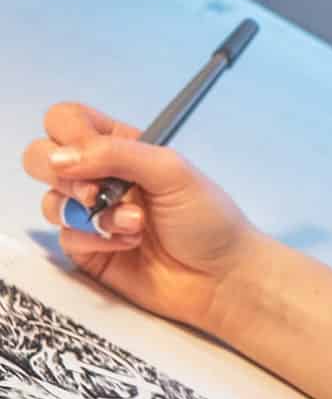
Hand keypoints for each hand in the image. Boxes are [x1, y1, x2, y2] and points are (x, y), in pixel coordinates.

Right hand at [22, 101, 261, 341]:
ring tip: (135, 224)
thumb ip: (115, 154)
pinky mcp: (89, 250)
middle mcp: (101, 176)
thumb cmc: (209, 219)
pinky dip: (95, 240)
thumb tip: (61, 156)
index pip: (68, 121)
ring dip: (93, 214)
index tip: (88, 155)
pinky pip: (66, 238)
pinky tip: (128, 244)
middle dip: (64, 176)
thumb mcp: (171, 171)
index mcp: (122, 145)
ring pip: (51, 201)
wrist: (221, 277)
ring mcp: (92, 215)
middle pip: (42, 158)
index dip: (68, 135)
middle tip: (97, 193)